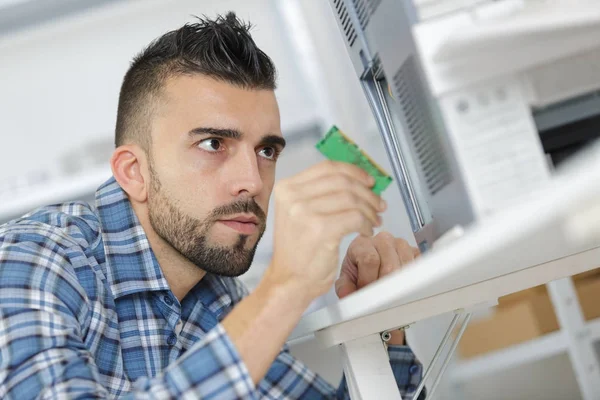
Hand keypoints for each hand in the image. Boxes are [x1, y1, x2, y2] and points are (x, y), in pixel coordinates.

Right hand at [263, 161, 385, 303]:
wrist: (289, 281)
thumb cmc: (298, 251)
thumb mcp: (299, 213)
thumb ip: (319, 194)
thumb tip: (357, 182)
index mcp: (287, 188)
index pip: (327, 167)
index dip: (354, 172)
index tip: (368, 181)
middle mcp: (293, 196)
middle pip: (342, 181)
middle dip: (367, 192)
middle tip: (379, 204)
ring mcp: (305, 212)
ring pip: (352, 199)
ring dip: (370, 210)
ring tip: (374, 220)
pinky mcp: (321, 229)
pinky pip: (355, 217)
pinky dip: (367, 223)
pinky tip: (367, 231)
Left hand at [335, 232, 419, 344]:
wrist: (368, 261)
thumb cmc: (358, 268)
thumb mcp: (346, 279)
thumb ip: (344, 287)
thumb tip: (348, 295)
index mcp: (363, 243)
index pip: (370, 260)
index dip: (368, 280)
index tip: (365, 291)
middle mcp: (383, 239)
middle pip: (389, 267)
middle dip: (383, 286)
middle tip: (378, 295)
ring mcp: (401, 244)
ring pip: (405, 269)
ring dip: (397, 284)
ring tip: (387, 289)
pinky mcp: (414, 251)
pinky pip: (417, 268)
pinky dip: (410, 280)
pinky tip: (400, 284)